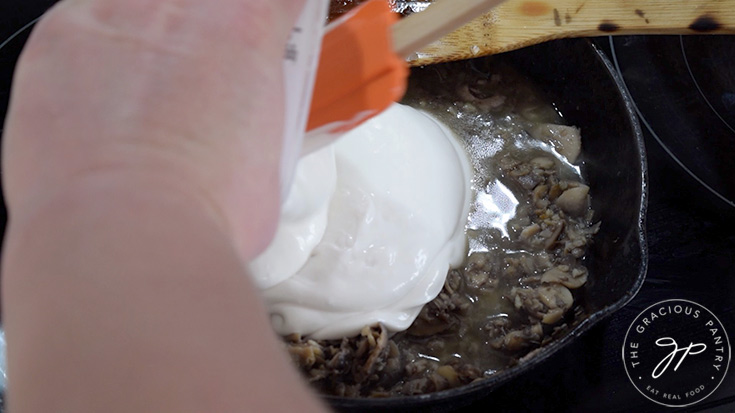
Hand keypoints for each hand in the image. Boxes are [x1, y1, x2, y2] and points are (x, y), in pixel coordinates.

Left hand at [3, 0, 303, 259]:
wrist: (126, 230)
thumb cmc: (204, 211)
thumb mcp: (270, 166)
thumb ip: (256, 128)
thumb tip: (241, 142)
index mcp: (247, 29)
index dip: (275, 13)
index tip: (273, 27)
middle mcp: (183, 7)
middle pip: (204, 1)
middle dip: (210, 30)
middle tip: (207, 72)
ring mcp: (118, 14)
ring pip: (144, 7)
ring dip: (155, 34)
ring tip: (152, 86)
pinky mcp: (62, 36)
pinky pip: (86, 18)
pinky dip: (99, 47)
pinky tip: (105, 92)